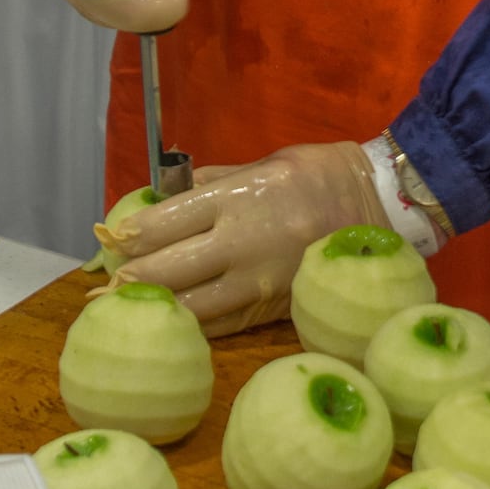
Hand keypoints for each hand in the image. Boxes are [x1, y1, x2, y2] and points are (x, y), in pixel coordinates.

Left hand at [110, 143, 388, 334]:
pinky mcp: (276, 308)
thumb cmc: (320, 174)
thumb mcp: (264, 162)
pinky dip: (195, 325)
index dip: (132, 234)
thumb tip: (166, 197)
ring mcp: (260, 280)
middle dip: (132, 278)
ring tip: (125, 310)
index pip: (166, 222)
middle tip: (106, 285)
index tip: (112, 239)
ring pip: (192, 306)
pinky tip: (174, 326)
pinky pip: (225, 324)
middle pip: (169, 268)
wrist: (384, 205)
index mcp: (237, 197)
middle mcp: (243, 241)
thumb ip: (213, 182)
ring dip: (157, 308)